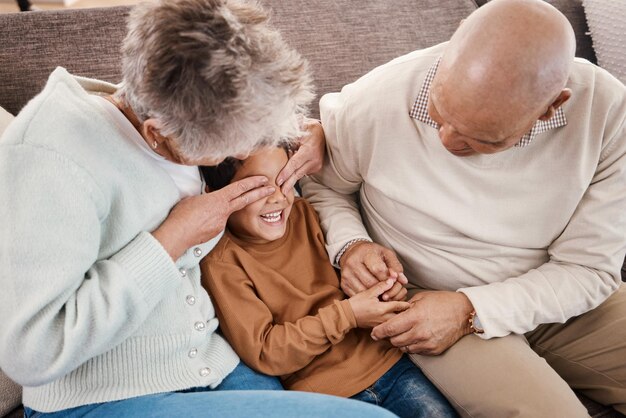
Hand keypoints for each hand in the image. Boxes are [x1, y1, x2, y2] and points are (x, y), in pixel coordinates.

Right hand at [153, 175, 273, 259]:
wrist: (177, 234)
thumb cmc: (181, 215)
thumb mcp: (194, 199)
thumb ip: (206, 197)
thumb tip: (209, 199)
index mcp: (219, 199)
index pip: (240, 188)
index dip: (253, 182)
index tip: (264, 179)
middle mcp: (224, 210)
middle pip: (246, 199)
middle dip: (260, 193)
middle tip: (272, 188)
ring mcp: (222, 222)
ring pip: (225, 213)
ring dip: (217, 211)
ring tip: (199, 214)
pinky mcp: (217, 232)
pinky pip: (217, 223)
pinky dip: (210, 221)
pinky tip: (198, 223)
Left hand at [276, 118, 324, 194]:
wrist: (322, 132)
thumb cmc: (307, 129)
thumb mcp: (297, 131)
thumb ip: (288, 140)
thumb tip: (275, 142)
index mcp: (309, 150)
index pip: (295, 163)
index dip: (286, 173)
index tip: (278, 181)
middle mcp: (314, 159)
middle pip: (298, 173)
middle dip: (288, 183)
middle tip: (281, 193)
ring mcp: (316, 165)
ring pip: (300, 174)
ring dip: (291, 181)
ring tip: (283, 189)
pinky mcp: (316, 167)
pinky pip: (303, 172)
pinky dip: (295, 175)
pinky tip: (288, 179)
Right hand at [340, 241, 407, 300]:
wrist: (352, 252)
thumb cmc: (372, 253)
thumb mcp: (386, 254)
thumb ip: (396, 266)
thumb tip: (402, 280)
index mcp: (364, 254)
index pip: (378, 270)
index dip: (389, 278)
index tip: (395, 281)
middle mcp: (352, 264)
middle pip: (371, 283)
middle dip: (384, 289)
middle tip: (391, 290)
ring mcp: (346, 275)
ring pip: (364, 292)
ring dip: (377, 296)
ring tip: (384, 293)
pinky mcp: (344, 284)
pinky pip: (358, 296)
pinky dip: (368, 298)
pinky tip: (374, 296)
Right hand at [348, 279, 410, 327]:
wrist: (347, 315)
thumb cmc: (356, 303)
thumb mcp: (368, 292)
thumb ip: (381, 286)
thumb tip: (392, 280)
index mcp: (383, 309)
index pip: (400, 306)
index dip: (407, 303)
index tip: (412, 303)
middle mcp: (384, 318)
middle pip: (400, 317)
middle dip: (405, 313)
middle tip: (410, 309)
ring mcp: (381, 324)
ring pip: (395, 322)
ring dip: (399, 318)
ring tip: (404, 314)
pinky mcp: (377, 327)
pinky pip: (389, 325)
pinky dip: (393, 322)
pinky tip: (393, 318)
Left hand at [371, 291, 473, 354]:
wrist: (464, 312)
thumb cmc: (442, 302)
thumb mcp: (420, 298)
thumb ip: (404, 307)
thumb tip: (391, 313)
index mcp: (414, 316)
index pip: (389, 328)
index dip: (378, 332)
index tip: (374, 333)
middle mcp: (419, 332)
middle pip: (394, 341)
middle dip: (388, 336)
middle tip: (388, 331)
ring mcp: (427, 342)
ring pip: (403, 347)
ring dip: (400, 342)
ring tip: (402, 333)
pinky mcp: (433, 349)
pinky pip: (415, 351)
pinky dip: (411, 345)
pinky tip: (414, 337)